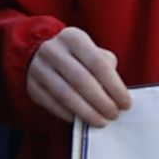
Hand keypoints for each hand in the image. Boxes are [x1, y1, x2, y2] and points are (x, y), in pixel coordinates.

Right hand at [20, 26, 134, 128]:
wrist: (40, 54)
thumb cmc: (76, 57)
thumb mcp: (92, 52)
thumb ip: (106, 67)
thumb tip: (117, 95)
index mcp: (73, 37)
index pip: (98, 63)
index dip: (114, 86)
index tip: (126, 103)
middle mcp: (53, 50)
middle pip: (81, 80)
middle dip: (101, 101)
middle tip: (114, 115)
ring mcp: (39, 68)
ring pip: (65, 95)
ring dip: (86, 112)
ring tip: (101, 121)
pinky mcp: (32, 86)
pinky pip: (52, 104)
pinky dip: (69, 115)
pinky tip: (81, 120)